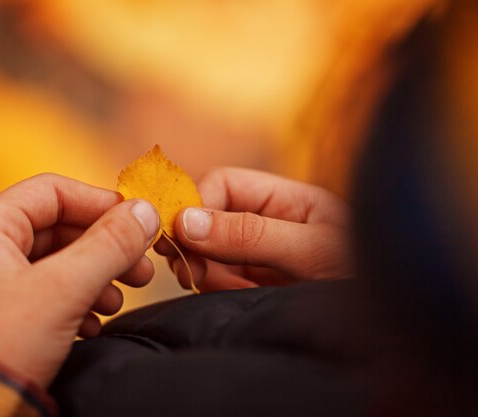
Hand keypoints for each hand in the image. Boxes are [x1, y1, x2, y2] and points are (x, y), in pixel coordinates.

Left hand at [0, 174, 159, 386]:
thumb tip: (145, 212)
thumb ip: (109, 245)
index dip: (98, 203)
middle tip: (140, 267)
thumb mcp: (65, 289)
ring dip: (95, 276)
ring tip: (117, 301)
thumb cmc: (2, 345)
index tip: (135, 221)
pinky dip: (76, 301)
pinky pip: (46, 293)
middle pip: (58, 229)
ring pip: (56, 263)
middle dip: (104, 247)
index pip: (51, 192)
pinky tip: (93, 324)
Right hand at [156, 167, 352, 290]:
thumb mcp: (309, 250)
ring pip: (207, 251)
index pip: (222, 185)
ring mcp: (258, 254)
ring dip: (206, 269)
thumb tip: (186, 220)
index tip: (182, 236)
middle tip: (191, 270)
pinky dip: (217, 288)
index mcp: (284, 198)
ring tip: (230, 287)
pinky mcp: (252, 283)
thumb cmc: (362, 275)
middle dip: (196, 242)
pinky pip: (216, 279)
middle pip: (207, 217)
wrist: (388, 327)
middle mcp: (266, 222)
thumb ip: (249, 234)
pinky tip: (242, 296)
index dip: (196, 204)